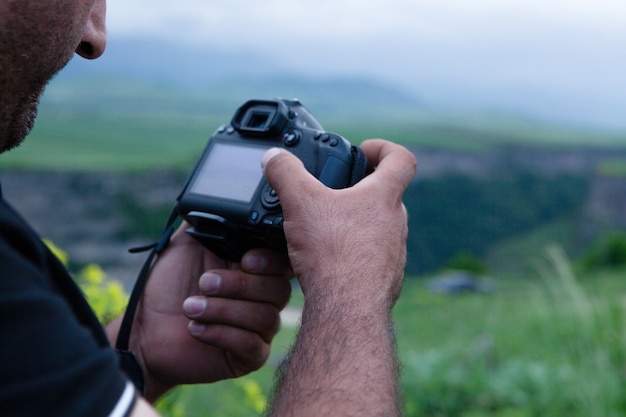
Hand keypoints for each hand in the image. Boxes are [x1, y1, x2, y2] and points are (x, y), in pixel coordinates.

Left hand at [108, 226, 291, 401]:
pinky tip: (196, 329)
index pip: (282, 262)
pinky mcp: (249, 356)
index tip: (245, 259)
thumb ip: (211, 220)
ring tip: (190, 307)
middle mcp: (262, 297)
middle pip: (279, 289)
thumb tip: (226, 194)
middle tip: (204, 282)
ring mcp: (258, 328)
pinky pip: (253, 345)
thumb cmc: (166, 287)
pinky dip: (223, 334)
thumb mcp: (188, 243)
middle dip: (240, 285)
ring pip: (266, 317)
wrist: (144, 330)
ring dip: (225, 310)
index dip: (271, 261)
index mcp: (253, 268)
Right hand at [261, 139, 415, 415]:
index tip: (366, 150)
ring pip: (379, 230)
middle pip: (386, 196)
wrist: (347, 308)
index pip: (401, 159)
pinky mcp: (384, 280)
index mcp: (383, 198)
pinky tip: (328, 262)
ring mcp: (394, 254)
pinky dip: (353, 256)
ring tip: (325, 229)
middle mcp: (395, 224)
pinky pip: (371, 260)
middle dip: (361, 190)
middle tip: (335, 192)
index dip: (385, 148)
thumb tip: (274, 156)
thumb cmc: (333, 254)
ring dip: (356, 225)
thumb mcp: (300, 202)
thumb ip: (285, 173)